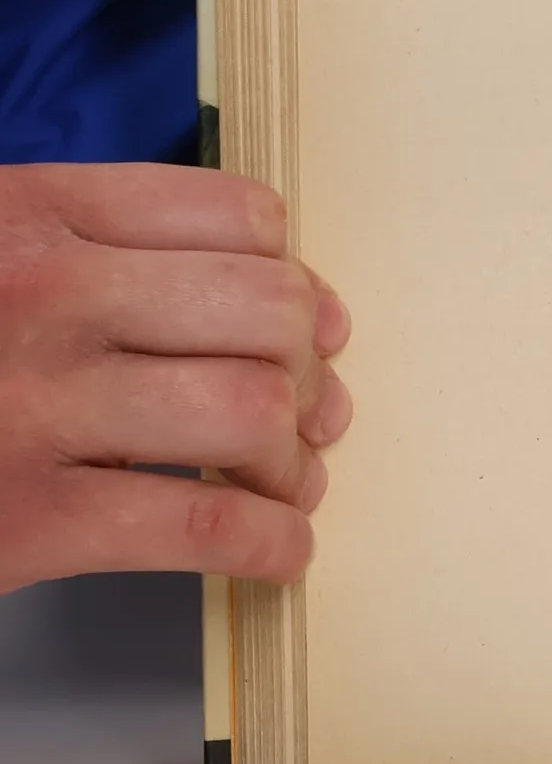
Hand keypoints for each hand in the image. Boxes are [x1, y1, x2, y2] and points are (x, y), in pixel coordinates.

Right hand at [0, 163, 351, 594]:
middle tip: (311, 411)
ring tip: (288, 482)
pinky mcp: (27, 519)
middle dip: (309, 369)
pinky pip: (205, 524)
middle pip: (267, 312)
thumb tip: (271, 303)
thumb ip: (87, 248)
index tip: (308, 323)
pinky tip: (278, 551)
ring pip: (252, 411)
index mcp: (28, 212)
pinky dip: (271, 542)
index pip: (237, 216)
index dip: (295, 277)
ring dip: (296, 458)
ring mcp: (33, 405)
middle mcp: (41, 292)